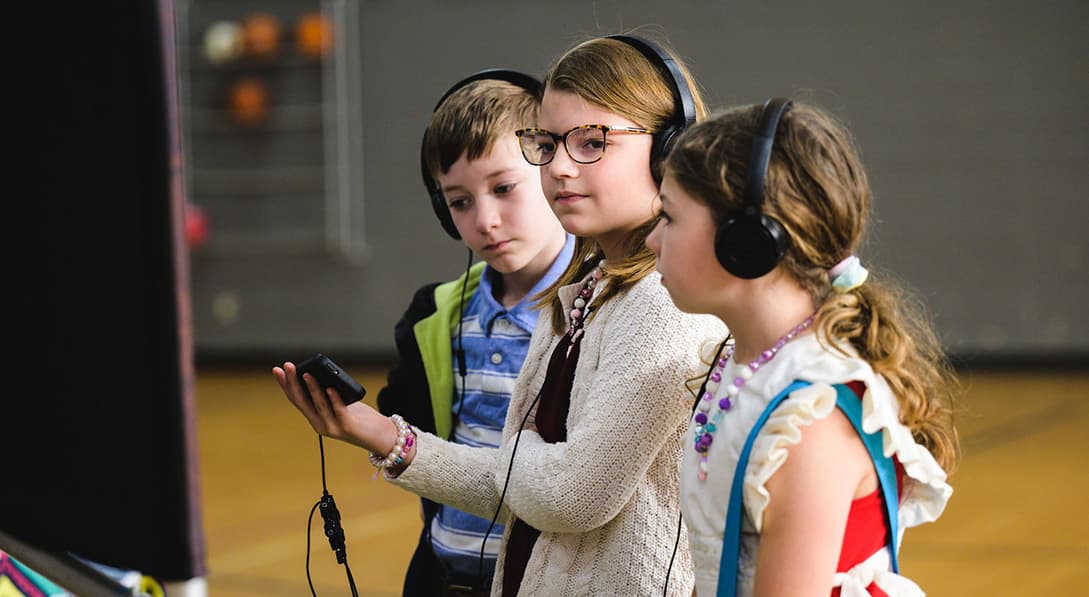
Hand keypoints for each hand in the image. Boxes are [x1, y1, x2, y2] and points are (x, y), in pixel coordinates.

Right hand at [272, 361, 401, 458]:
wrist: (380, 437)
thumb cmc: (360, 418)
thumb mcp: (340, 402)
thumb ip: (330, 392)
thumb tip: (321, 372)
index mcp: (315, 418)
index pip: (296, 399)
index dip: (285, 384)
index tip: (278, 370)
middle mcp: (320, 424)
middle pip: (302, 401)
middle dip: (293, 382)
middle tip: (288, 366)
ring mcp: (332, 427)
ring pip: (318, 405)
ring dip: (312, 388)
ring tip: (307, 374)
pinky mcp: (347, 427)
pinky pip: (339, 411)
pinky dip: (334, 399)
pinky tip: (331, 388)